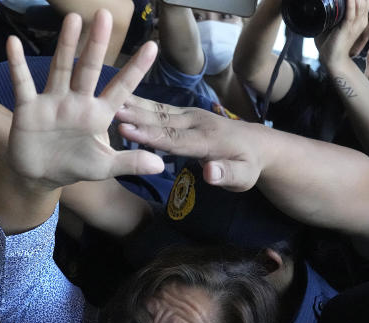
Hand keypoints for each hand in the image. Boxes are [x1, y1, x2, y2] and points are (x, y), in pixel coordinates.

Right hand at [1, 10, 162, 190]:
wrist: (40, 176)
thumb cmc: (74, 166)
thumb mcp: (104, 167)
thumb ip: (130, 162)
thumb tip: (160, 166)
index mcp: (97, 114)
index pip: (121, 88)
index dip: (136, 69)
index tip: (152, 47)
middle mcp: (77, 101)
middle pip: (89, 69)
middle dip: (97, 44)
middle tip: (105, 15)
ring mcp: (53, 101)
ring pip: (61, 69)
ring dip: (66, 46)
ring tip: (73, 19)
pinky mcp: (29, 108)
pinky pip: (22, 83)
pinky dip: (17, 65)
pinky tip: (13, 43)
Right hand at [117, 95, 264, 190]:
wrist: (257, 144)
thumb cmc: (248, 166)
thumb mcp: (244, 177)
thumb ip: (227, 175)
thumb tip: (210, 174)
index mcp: (208, 139)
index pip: (175, 139)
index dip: (150, 135)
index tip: (127, 129)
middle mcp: (197, 122)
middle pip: (163, 120)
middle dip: (136, 115)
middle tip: (110, 108)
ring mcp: (191, 115)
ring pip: (160, 110)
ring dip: (135, 105)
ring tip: (110, 98)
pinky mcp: (186, 114)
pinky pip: (161, 108)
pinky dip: (141, 103)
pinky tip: (122, 99)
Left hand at [317, 0, 368, 70]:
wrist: (333, 60)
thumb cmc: (331, 44)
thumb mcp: (334, 26)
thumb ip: (331, 15)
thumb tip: (321, 6)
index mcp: (360, 18)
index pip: (366, 0)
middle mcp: (361, 20)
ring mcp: (356, 24)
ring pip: (360, 3)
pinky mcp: (348, 28)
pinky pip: (351, 13)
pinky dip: (350, 3)